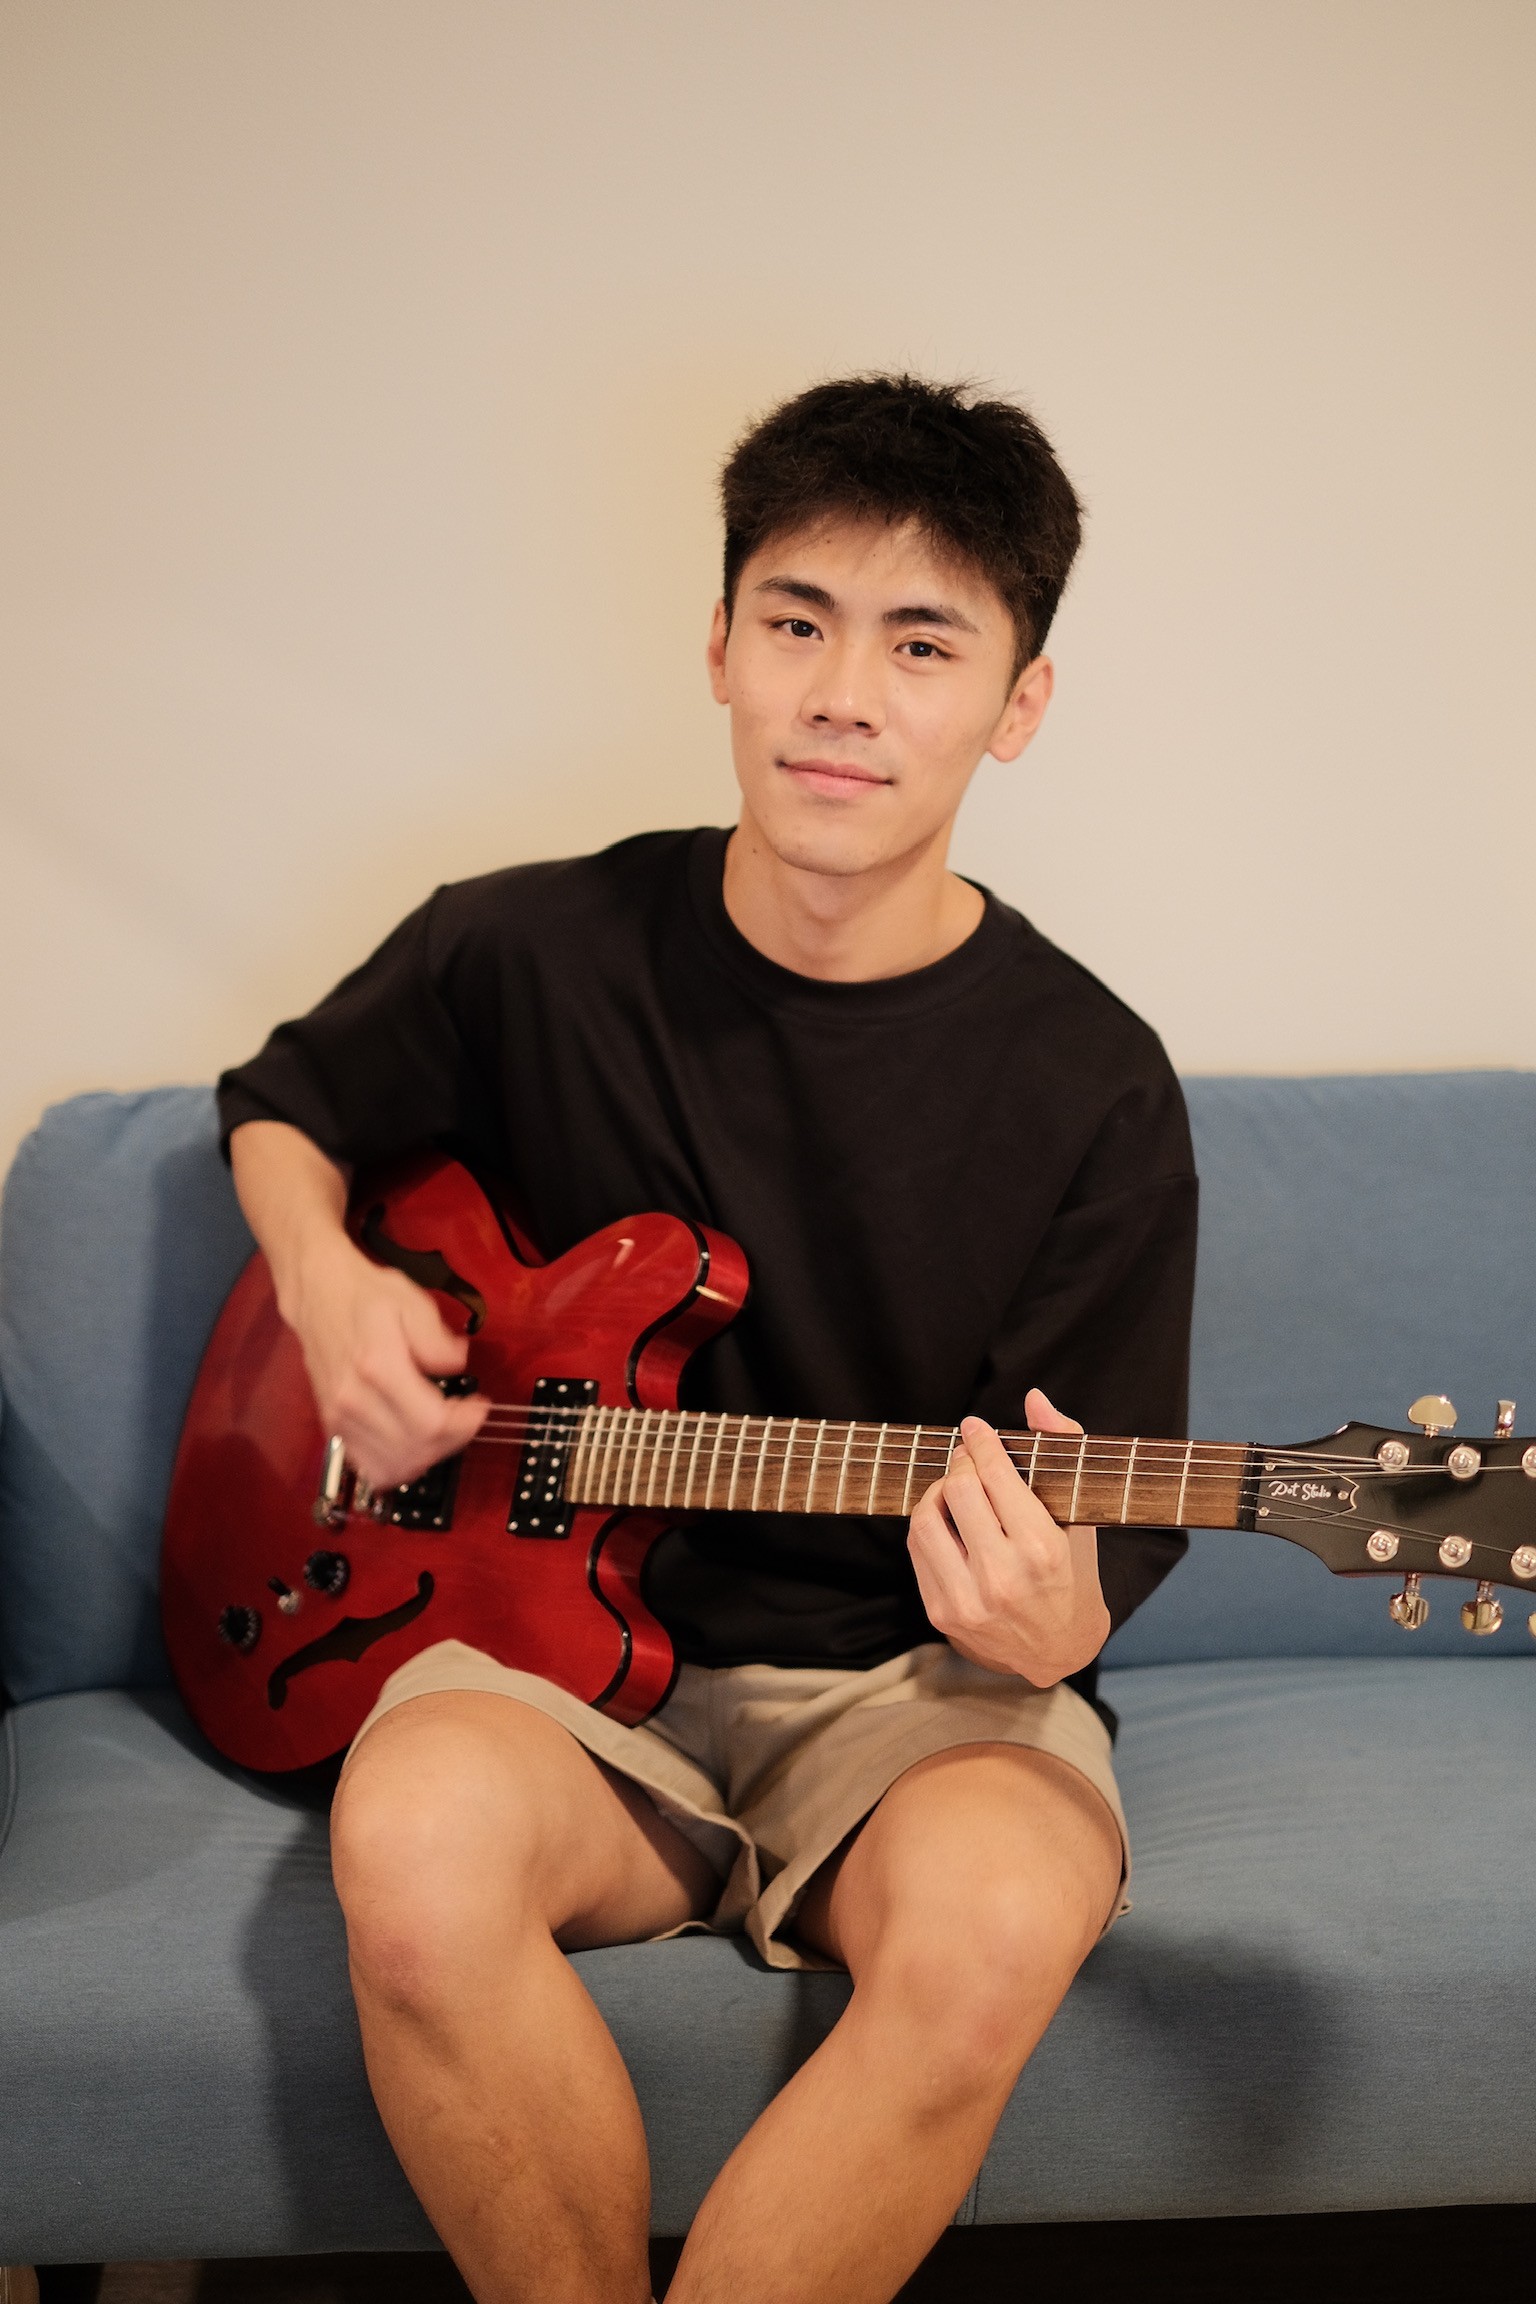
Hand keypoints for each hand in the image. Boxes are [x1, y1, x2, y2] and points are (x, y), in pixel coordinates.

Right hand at [285, 1231, 489, 1489]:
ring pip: (393, 1467)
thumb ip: (439, 1339)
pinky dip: (399, 1466)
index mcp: (378, 1366)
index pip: (431, 1423)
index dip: (466, 1424)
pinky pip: (369, 1468)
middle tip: (465, 1416)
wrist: (319, 1295)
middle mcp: (354, 1399)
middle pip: (416, 1450)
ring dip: (429, 1456)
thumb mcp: (413, 1302)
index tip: (480, 1406)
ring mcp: (340, 1417)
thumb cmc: (366, 1295)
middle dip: (454, 1440)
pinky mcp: (333, 1426)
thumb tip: (457, 1365)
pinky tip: (415, 1443)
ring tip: (442, 1430)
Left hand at [906, 1388, 1109, 1685]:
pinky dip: (929, 1524)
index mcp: (1041, 1549)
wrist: (1060, 1651)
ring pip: (926, 1519)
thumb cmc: (1072, 1572)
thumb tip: (1034, 1398)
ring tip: (955, 1487)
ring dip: (937, 1492)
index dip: (981, 1442)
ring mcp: (968, 1599)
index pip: (994, 1476)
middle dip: (960, 1462)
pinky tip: (947, 1519)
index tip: (976, 1426)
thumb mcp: (1079, 1515)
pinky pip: (918, 1550)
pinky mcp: (942, 1613)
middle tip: (967, 1456)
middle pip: (957, 1490)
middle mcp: (1002, 1577)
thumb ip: (1062, 1449)